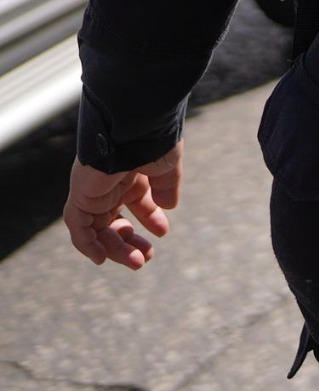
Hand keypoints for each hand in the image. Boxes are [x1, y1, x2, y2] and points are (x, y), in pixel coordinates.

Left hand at [63, 144, 181, 270]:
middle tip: (145, 257)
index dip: (150, 219)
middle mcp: (110, 185)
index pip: (136, 203)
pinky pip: (78, 228)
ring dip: (114, 248)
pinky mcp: (81, 197)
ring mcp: (93, 192)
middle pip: (114, 220)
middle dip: (130, 240)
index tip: (163, 233)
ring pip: (98, 229)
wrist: (135, 129)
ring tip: (136, 262)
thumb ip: (167, 186)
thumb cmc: (153, 142)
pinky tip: (102, 258)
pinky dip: (87, 245)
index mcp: (131, 175)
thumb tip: (169, 206)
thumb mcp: (166, 167)